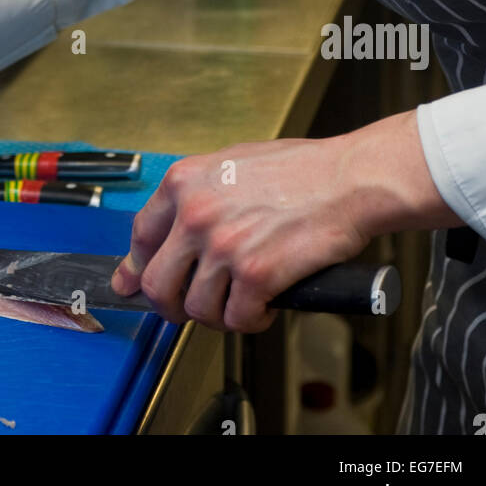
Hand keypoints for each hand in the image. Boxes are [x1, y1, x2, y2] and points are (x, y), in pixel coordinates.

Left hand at [110, 135, 371, 332]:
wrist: (349, 179)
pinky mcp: (256, 274)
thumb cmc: (301, 170)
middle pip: (157, 284)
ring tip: (241, 300)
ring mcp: (224, 245)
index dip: (138, 267)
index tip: (135, 283)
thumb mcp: (232, 165)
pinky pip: (237, 319)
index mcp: (185, 182)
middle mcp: (195, 213)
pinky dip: (252, 320)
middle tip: (191, 307)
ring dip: (219, 314)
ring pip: (196, 308)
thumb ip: (196, 197)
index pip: (141, 237)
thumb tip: (167, 233)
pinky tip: (266, 304)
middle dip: (172, 304)